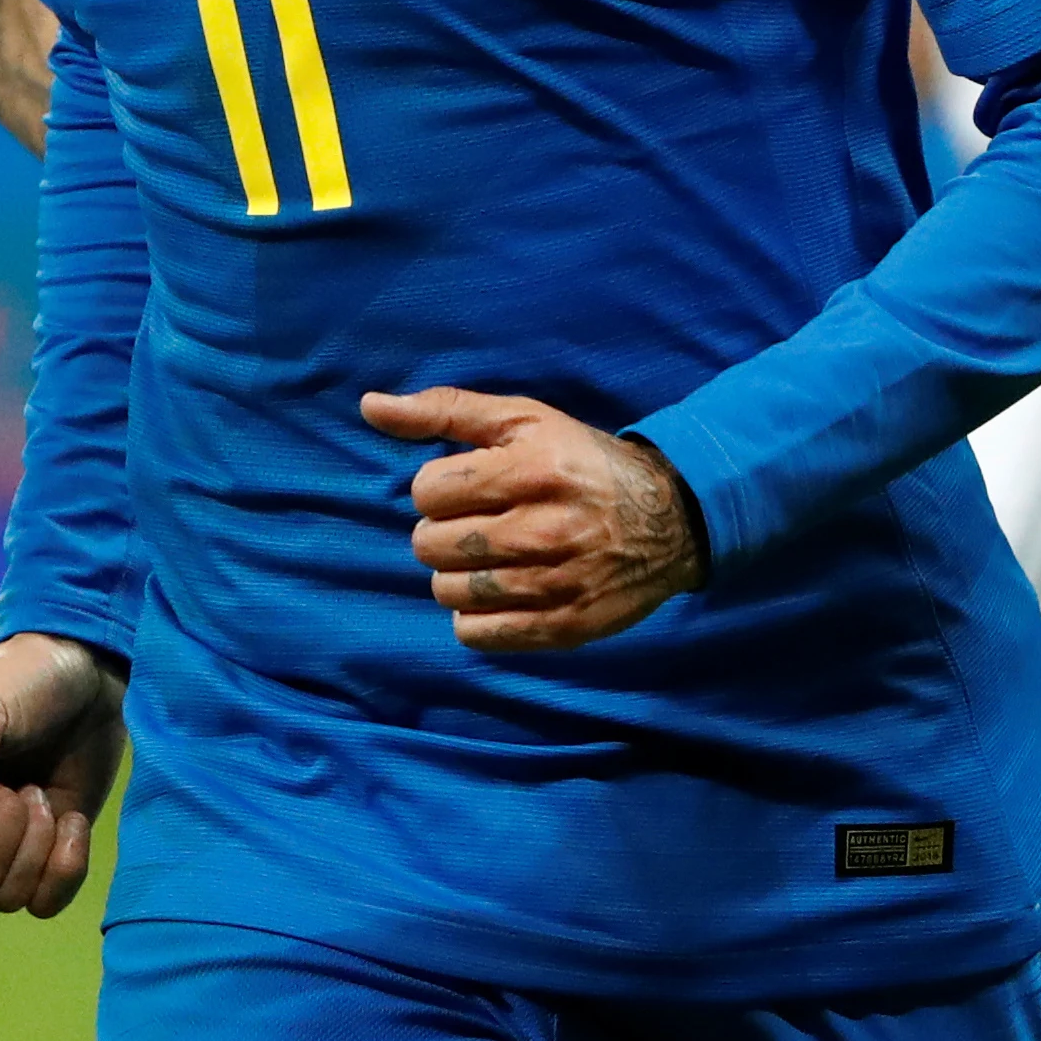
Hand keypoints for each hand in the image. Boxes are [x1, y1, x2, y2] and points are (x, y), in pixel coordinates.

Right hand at [0, 634, 123, 918]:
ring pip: (6, 897)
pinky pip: (44, 903)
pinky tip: (73, 822)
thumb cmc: (20, 680)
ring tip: (44, 795)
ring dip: (37, 849)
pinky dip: (65, 869)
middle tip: (26, 785)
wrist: (88, 673)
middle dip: (9, 834)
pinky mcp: (42, 853)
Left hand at [361, 387, 708, 652]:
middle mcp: (545, 529)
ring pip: (448, 592)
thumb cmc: (581, 461)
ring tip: (486, 557)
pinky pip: (477, 634)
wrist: (671, 519)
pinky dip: (474, 615)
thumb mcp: (522, 419)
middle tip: (476, 524)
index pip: (428, 492)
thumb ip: (443, 411)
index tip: (468, 487)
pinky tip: (497, 591)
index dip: (439, 488)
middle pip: (431, 545)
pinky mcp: (564, 627)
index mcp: (532, 469)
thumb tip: (370, 405)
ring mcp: (556, 584)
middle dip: (442, 532)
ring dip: (456, 574)